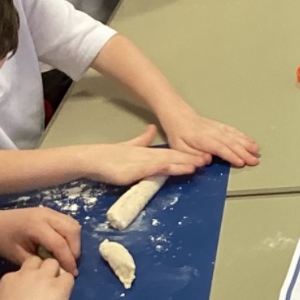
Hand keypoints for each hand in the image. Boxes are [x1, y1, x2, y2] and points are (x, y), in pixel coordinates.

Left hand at [0, 204, 80, 275]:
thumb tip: (58, 271)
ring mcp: (49, 211)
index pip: (60, 243)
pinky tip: (64, 246)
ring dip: (75, 241)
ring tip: (68, 256)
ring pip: (73, 224)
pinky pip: (68, 222)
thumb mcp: (18, 256)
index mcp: (35, 226)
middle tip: (71, 264)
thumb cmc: (3, 241)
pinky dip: (70, 234)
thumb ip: (39, 263)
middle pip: (72, 230)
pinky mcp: (50, 212)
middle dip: (75, 249)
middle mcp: (45, 215)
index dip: (68, 260)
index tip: (72, 273)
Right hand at [83, 127, 204, 185]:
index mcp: (147, 152)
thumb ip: (142, 140)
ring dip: (184, 162)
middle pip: (173, 156)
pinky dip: (168, 167)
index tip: (201, 156)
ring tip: (200, 163)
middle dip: (191, 158)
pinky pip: (155, 168)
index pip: (171, 153)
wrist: (91, 158)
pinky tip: (178, 167)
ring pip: (168, 161)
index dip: (187, 154)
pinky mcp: (136, 170)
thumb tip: (151, 129)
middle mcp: (147, 156)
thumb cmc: (108, 157)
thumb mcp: (129, 147)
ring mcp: (142, 162)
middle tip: (208, 159)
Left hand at [161, 104, 259, 167]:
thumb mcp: (179, 148)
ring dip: (247, 143)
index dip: (231, 155)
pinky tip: (250, 141)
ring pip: (234, 135)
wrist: (177, 115)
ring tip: (257, 151)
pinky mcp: (219, 126)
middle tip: (255, 161)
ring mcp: (217, 128)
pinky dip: (243, 136)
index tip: (241, 162)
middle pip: (231, 142)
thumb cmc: (178, 134)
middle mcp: (212, 132)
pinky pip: (233, 130)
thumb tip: (207, 160)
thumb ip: (192, 155)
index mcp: (201, 139)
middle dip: (244, 152)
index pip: (219, 148)